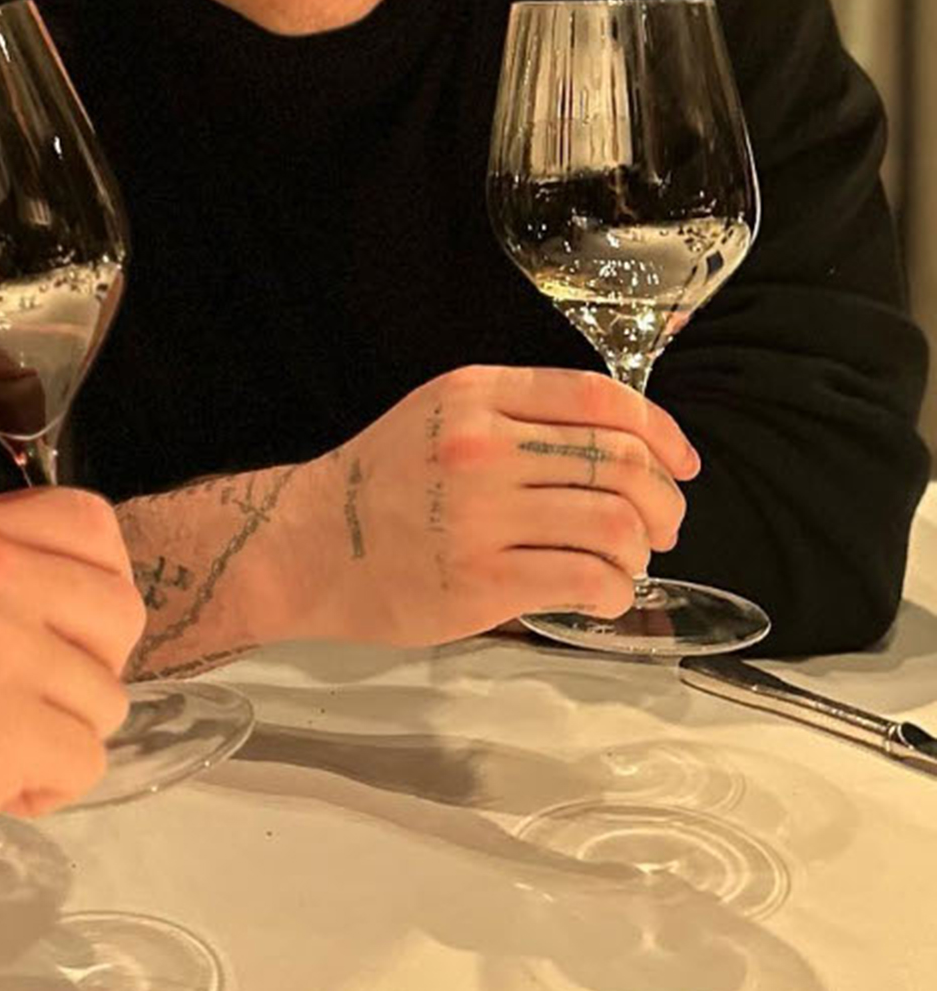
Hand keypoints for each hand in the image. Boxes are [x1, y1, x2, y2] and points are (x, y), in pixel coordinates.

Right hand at [0, 489, 143, 915]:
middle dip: (91, 672)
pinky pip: (86, 763)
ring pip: (107, 699)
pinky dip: (47, 791)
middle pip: (121, 611)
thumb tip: (84, 582)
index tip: (67, 634)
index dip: (99, 585)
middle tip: (29, 704)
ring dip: (61, 739)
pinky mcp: (4, 728)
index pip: (90, 522)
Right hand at [285, 363, 698, 646]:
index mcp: (477, 395)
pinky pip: (586, 580)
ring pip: (614, 524)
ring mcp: (482, 516)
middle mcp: (483, 447)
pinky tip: (602, 594)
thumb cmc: (383, 483)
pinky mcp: (482, 581)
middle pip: (619, 462)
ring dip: (640, 550)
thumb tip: (620, 443)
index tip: (682, 463)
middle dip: (664, 499)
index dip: (661, 431)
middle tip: (663, 525)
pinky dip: (614, 591)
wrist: (308, 545)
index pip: (599, 399)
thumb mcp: (441, 414)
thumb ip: (518, 415)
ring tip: (626, 562)